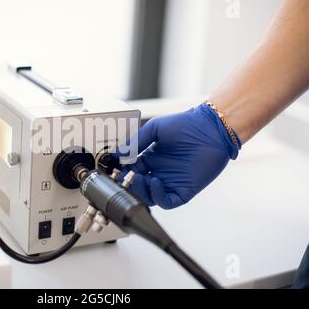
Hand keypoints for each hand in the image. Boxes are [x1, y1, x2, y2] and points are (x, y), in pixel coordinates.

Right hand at [117, 104, 240, 208]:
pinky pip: (167, 201)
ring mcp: (171, 183)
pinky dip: (158, 196)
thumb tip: (117, 153)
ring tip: (139, 179)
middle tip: (125, 178)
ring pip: (149, 197)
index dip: (122, 173)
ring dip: (141, 192)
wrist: (211, 128)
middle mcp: (159, 173)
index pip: (131, 172)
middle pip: (138, 188)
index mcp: (150, 159)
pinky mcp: (184, 190)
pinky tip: (155, 182)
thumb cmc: (186, 124)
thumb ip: (136, 141)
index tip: (115, 171)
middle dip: (129, 185)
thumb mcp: (155, 128)